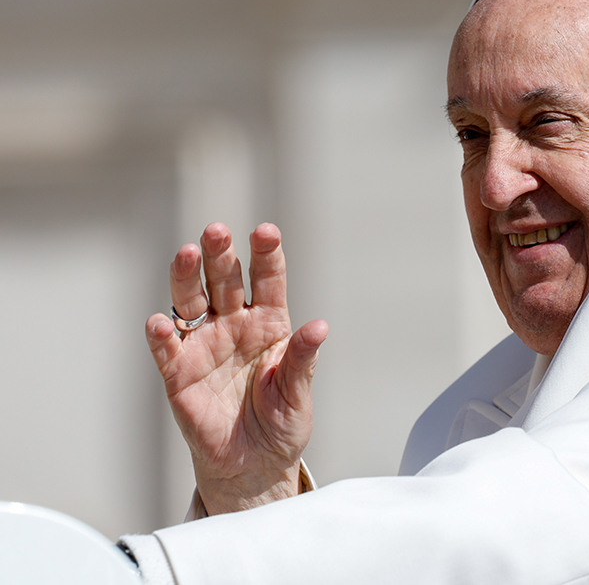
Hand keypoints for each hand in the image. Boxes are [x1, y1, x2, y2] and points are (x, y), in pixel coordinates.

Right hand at [145, 222, 328, 515]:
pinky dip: (162, 334)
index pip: (268, 280)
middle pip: (225, 280)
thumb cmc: (280, 424)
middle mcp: (235, 325)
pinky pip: (168, 349)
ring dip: (187, 277)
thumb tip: (319, 327)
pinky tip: (161, 321)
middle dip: (220, 254)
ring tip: (187, 255)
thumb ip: (302, 360)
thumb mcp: (298, 393)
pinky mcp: (179, 374)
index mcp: (270, 324)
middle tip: (217, 231)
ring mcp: (205, 346)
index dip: (267, 255)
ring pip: (191, 301)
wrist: (254, 466)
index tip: (266, 231)